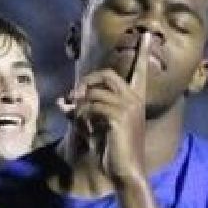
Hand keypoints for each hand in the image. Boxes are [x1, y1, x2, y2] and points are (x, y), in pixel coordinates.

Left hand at [59, 31, 153, 183]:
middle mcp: (134, 100)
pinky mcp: (119, 116)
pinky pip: (92, 106)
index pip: (140, 71)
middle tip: (74, 96)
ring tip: (77, 120)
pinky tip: (85, 128)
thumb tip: (60, 101)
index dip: (143, 53)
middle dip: (87, 81)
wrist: (125, 171)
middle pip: (106, 75)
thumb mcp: (94, 126)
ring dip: (80, 105)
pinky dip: (82, 116)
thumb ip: (79, 111)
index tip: (147, 36)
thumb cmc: (112, 150)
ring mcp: (128, 107)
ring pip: (95, 93)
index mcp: (135, 100)